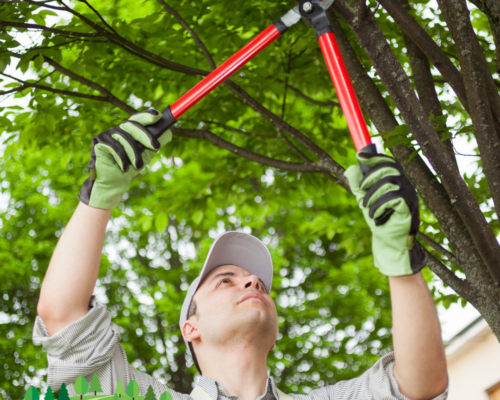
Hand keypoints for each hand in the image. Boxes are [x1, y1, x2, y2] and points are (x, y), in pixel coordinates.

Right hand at [78, 109, 171, 209]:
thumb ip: (153, 143)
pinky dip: (121, 158)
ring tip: (138, 166)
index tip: (158, 115)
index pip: (138, 119)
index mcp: (129, 131)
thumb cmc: (130, 168)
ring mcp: (107, 134)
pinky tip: (124, 167)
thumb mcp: (145, 154)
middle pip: (132, 125)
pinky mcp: (98, 141)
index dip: (147, 115)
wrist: (114, 183)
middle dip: (145, 136)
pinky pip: (113, 146)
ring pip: (124, 137)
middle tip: (156, 146)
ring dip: (133, 154)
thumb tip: (168, 132)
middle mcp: (117, 129)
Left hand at [344, 149, 426, 275]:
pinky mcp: (409, 208)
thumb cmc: (378, 219)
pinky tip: (375, 215)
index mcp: (396, 181)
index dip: (376, 157)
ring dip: (372, 195)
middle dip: (371, 177)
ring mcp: (410, 196)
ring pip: (389, 183)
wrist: (387, 241)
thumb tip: (350, 168)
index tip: (360, 156)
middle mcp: (405, 186)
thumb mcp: (364, 200)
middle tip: (361, 190)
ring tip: (367, 208)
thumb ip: (358, 185)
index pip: (389, 162)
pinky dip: (379, 206)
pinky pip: (393, 198)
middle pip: (389, 168)